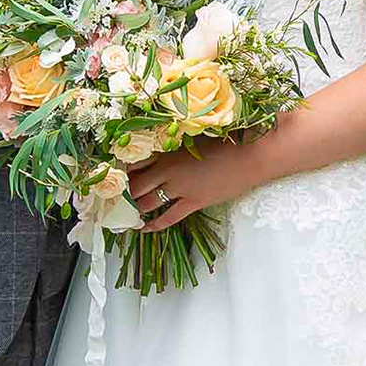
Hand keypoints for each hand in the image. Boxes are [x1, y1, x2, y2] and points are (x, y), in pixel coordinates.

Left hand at [126, 139, 265, 232]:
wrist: (251, 155)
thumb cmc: (227, 141)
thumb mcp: (195, 137)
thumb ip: (175, 144)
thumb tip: (161, 151)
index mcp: (168, 149)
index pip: (135, 162)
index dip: (123, 171)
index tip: (115, 177)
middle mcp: (169, 170)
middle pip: (137, 184)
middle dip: (124, 193)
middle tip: (115, 199)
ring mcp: (180, 188)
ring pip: (148, 202)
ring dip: (135, 208)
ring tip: (125, 214)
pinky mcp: (193, 202)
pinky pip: (168, 218)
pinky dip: (154, 224)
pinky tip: (143, 228)